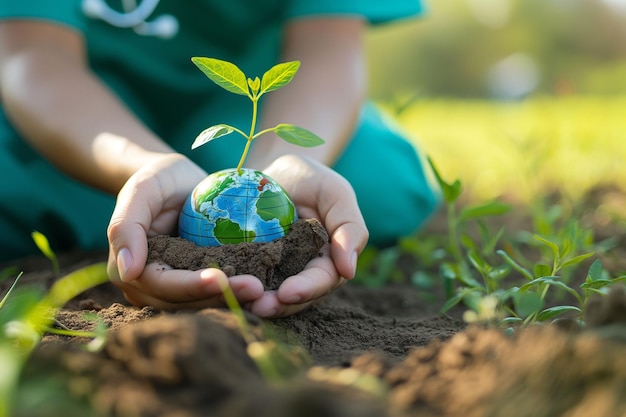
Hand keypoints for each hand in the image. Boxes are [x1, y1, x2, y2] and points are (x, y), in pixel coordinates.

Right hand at [106, 153, 264, 308]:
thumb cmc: (158, 178)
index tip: (220, 279)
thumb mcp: (142, 189)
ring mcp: (176, 287)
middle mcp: (151, 286)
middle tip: (256, 289)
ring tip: (263, 292)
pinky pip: (217, 293)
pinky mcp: (200, 282)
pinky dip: (237, 292)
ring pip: (204, 303)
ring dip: (233, 300)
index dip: (191, 286)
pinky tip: (263, 288)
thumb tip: (127, 272)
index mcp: (131, 269)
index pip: (163, 285)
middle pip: (186, 301)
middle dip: (220, 297)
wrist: (179, 180)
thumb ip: (126, 225)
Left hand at [244, 154, 368, 317]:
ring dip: (254, 303)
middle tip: (258, 307)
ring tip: (238, 303)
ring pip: (267, 296)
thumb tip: (349, 271)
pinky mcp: (248, 269)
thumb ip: (349, 226)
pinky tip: (220, 287)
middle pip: (294, 298)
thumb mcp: (334, 192)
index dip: (307, 288)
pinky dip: (233, 287)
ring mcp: (273, 274)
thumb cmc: (310, 179)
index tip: (287, 293)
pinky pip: (243, 281)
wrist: (271, 172)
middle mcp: (302, 273)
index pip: (322, 279)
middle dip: (277, 305)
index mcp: (328, 260)